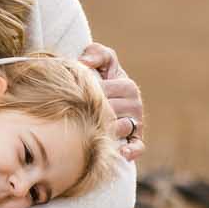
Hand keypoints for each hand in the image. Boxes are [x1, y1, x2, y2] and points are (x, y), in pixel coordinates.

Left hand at [79, 41, 144, 162]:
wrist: (104, 98)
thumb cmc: (101, 77)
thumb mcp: (100, 60)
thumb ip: (95, 53)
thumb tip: (84, 63)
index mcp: (128, 86)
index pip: (104, 92)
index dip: (85, 93)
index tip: (71, 94)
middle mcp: (136, 105)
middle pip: (110, 112)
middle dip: (90, 113)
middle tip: (73, 115)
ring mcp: (137, 123)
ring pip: (120, 128)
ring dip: (105, 131)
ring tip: (87, 131)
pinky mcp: (136, 139)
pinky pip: (137, 147)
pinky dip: (132, 151)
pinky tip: (121, 153)